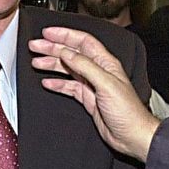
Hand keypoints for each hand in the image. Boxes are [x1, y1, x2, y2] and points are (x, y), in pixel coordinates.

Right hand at [29, 26, 161, 161]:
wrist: (132, 135)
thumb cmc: (128, 111)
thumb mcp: (106, 84)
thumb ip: (86, 66)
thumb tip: (67, 53)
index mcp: (106, 63)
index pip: (83, 41)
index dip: (65, 35)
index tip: (47, 33)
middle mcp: (98, 71)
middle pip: (72, 54)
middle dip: (53, 48)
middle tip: (36, 46)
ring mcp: (92, 85)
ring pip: (68, 69)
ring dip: (52, 64)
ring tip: (37, 62)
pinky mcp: (88, 99)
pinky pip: (69, 87)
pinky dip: (57, 84)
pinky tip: (47, 82)